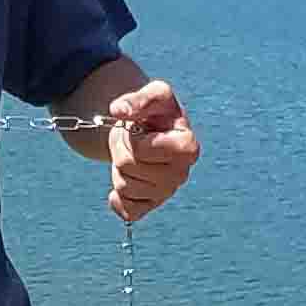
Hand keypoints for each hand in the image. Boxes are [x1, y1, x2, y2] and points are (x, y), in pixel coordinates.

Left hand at [104, 77, 195, 221]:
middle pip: (128, 167)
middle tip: (133, 140)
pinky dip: (118, 199)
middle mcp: (181, 174)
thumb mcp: (153, 94)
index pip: (143, 150)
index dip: (135, 137)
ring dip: (119, 167)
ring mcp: (167, 192)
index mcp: (187, 147)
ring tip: (133, 155)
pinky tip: (124, 181)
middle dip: (122, 150)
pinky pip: (128, 211)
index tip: (143, 129)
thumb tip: (119, 111)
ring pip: (124, 187)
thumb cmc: (157, 112)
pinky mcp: (152, 206)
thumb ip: (137, 99)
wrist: (151, 129)